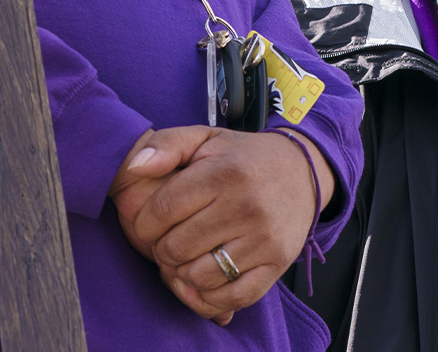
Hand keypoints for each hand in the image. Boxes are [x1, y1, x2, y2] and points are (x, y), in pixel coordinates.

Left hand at [112, 126, 331, 323]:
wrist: (302, 170)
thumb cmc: (242, 157)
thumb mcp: (204, 138)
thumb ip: (165, 145)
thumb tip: (135, 166)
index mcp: (224, 173)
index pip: (163, 210)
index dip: (144, 224)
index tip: (147, 224)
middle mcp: (246, 206)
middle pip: (178, 247)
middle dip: (160, 249)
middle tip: (166, 241)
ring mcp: (264, 239)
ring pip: (201, 276)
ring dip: (181, 274)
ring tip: (183, 259)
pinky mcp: (277, 264)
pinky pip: (234, 297)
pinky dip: (210, 297)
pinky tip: (201, 280)